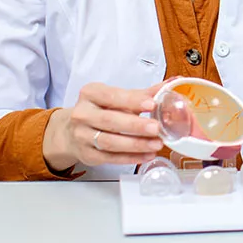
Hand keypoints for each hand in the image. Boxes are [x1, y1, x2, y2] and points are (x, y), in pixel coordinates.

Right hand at [43, 82, 165, 171]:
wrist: (71, 131)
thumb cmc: (99, 110)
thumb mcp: (117, 97)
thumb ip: (143, 93)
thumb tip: (171, 85)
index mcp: (90, 94)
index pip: (112, 96)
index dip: (132, 101)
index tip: (151, 104)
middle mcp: (83, 114)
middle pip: (110, 121)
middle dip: (135, 126)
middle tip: (156, 128)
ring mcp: (82, 136)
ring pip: (110, 142)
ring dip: (136, 144)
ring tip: (156, 144)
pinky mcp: (87, 154)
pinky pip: (110, 158)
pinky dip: (131, 157)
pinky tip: (146, 155)